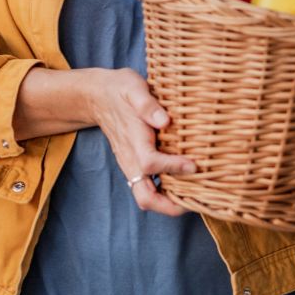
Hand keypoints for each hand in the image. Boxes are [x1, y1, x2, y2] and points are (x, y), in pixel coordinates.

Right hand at [86, 69, 196, 216]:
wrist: (98, 96)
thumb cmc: (120, 89)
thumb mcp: (133, 88)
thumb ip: (147, 104)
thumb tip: (165, 120)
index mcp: (132, 140)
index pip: (150, 163)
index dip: (173, 167)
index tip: (194, 165)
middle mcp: (130, 159)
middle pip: (144, 197)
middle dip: (169, 206)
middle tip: (195, 201)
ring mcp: (130, 165)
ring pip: (145, 197)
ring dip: (168, 203)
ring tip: (194, 198)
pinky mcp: (134, 165)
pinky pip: (147, 188)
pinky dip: (164, 193)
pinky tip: (183, 186)